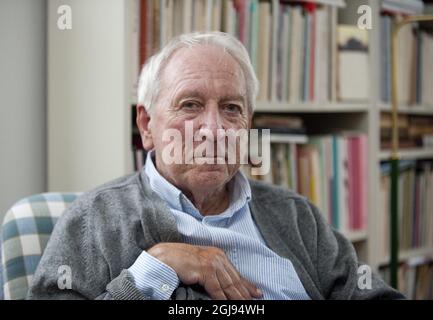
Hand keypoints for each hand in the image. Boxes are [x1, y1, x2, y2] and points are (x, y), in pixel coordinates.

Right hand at [147, 242, 262, 299]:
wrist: (164, 257)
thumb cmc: (180, 262)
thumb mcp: (202, 266)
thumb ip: (215, 274)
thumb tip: (225, 287)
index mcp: (218, 255)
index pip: (236, 273)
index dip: (247, 285)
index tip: (257, 294)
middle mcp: (217, 257)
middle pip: (234, 280)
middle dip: (245, 294)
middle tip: (254, 303)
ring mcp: (212, 263)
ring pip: (228, 286)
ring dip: (237, 299)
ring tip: (245, 307)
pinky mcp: (205, 270)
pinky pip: (217, 290)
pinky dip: (223, 300)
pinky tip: (227, 305)